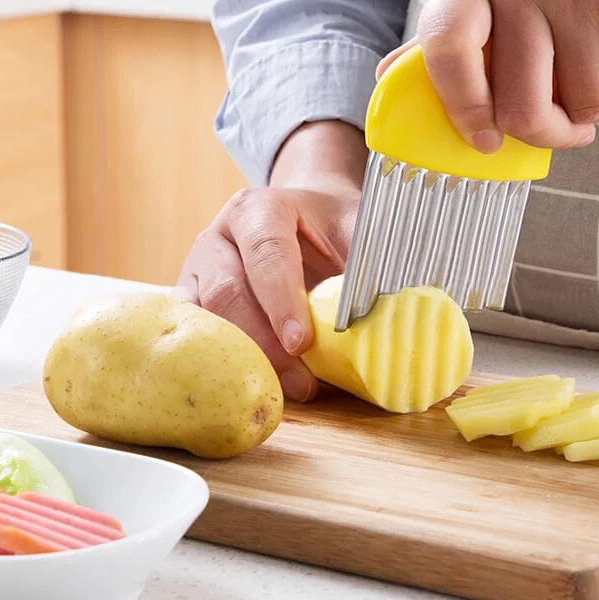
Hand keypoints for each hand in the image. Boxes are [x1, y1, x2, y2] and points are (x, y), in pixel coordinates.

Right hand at [175, 121, 365, 400]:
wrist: (304, 216)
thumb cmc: (331, 224)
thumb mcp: (358, 225)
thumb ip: (373, 257)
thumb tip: (406, 303)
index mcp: (258, 209)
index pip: (265, 252)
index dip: (281, 299)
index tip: (302, 342)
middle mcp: (219, 238)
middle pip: (226, 292)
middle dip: (263, 343)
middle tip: (302, 383)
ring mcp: (198, 272)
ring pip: (206, 321)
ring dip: (247, 360)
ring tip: (290, 390)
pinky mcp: (193, 303)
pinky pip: (200, 338)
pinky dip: (229, 364)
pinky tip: (261, 383)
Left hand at [379, 0, 598, 151]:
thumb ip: (446, 43)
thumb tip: (387, 80)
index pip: (445, 50)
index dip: (462, 107)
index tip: (484, 141)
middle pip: (522, 108)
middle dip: (548, 133)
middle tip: (563, 126)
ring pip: (584, 105)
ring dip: (594, 106)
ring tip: (596, 64)